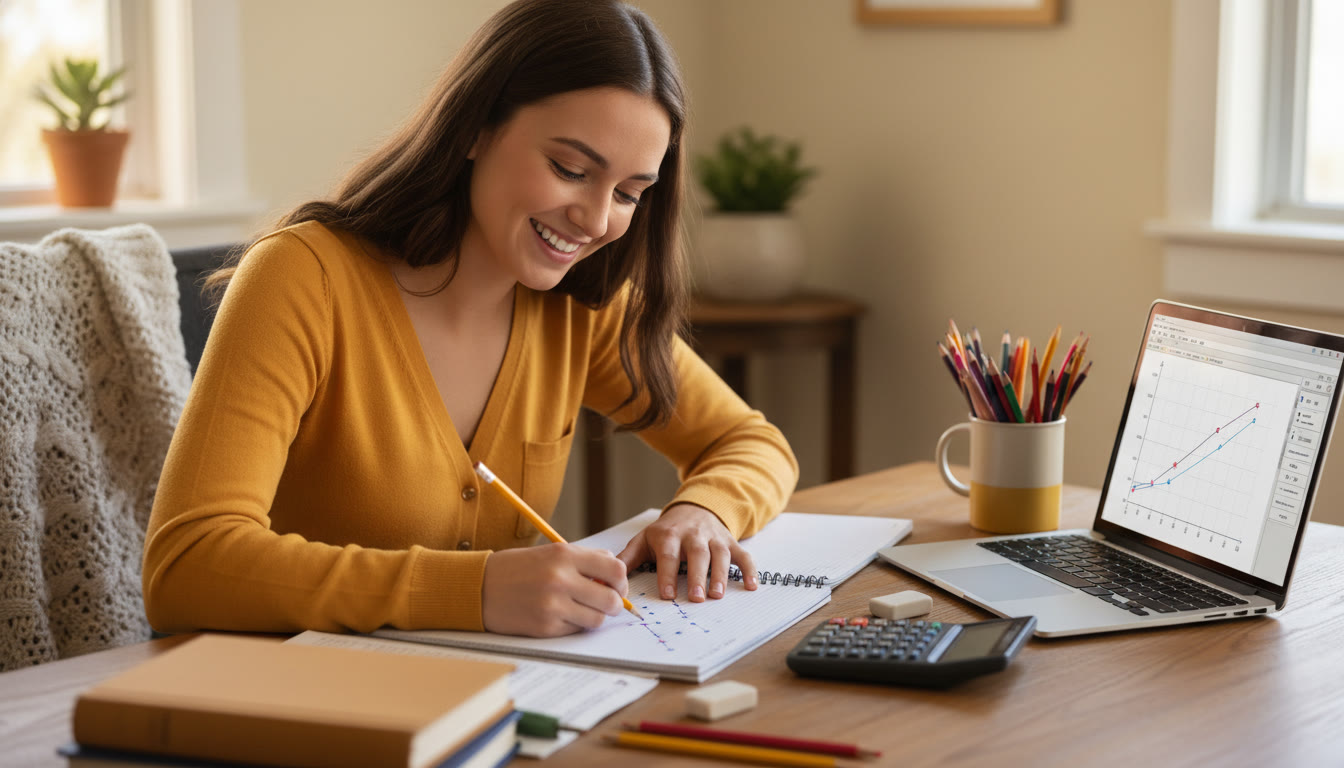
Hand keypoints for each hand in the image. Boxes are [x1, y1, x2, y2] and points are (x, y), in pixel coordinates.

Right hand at [481, 543, 628, 636]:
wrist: (478, 587)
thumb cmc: (517, 568)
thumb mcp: (551, 552)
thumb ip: (584, 560)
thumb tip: (616, 574)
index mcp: (564, 555)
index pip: (615, 569)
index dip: (621, 581)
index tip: (617, 586)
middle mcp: (560, 579)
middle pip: (611, 599)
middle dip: (614, 604)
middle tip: (607, 603)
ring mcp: (553, 605)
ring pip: (597, 620)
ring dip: (595, 617)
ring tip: (582, 609)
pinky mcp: (545, 627)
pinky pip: (576, 630)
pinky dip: (575, 625)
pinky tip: (561, 615)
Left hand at [615, 503, 756, 601]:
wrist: (694, 508)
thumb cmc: (666, 532)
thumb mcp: (645, 539)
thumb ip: (628, 558)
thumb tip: (608, 577)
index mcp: (668, 535)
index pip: (668, 555)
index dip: (667, 574)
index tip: (667, 594)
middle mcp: (693, 535)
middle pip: (696, 554)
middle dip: (697, 576)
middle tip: (697, 598)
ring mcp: (714, 538)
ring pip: (720, 554)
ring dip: (721, 574)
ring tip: (718, 595)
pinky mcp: (730, 542)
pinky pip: (743, 555)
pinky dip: (750, 570)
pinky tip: (751, 587)